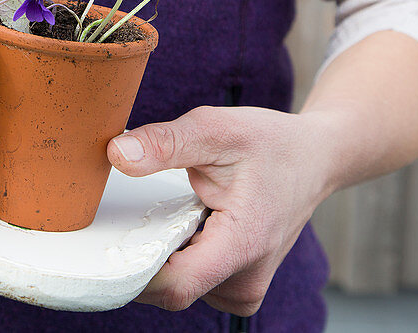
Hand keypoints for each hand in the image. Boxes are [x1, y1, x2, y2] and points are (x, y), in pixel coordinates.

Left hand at [108, 105, 335, 315]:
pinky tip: (180, 225)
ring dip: (158, 254)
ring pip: (174, 287)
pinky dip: (174, 256)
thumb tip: (117, 153)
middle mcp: (244, 281)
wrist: (315, 159)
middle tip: (131, 212)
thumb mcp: (217, 128)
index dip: (131, 271)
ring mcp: (241, 289)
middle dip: (139, 255)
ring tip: (167, 213)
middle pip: (167, 289)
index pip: (174, 286)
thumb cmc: (270, 144)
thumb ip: (166, 143)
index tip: (102, 243)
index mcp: (243, 246)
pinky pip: (188, 282)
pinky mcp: (235, 287)